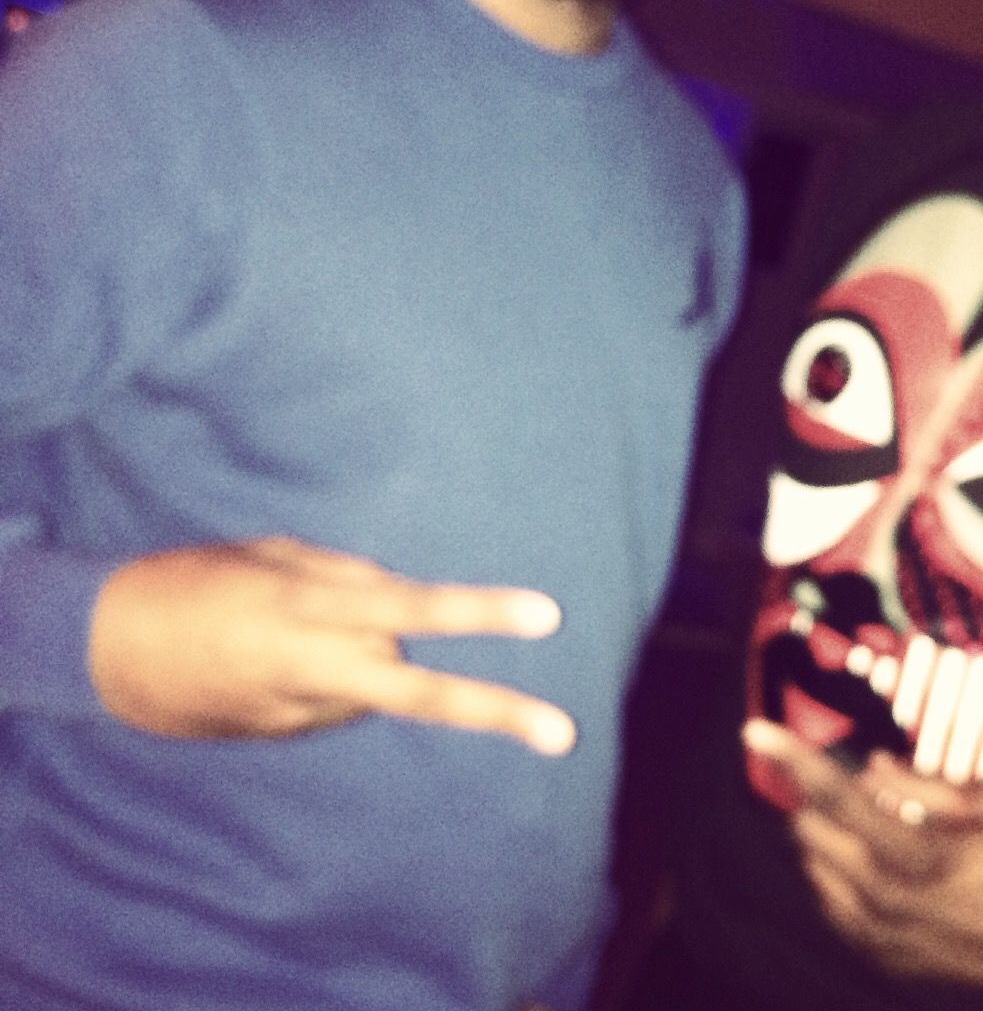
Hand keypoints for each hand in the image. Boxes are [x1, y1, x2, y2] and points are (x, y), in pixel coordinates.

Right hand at [88, 536, 574, 749]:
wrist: (111, 653)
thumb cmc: (200, 580)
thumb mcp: (277, 556)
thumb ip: (349, 577)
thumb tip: (400, 606)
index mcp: (313, 605)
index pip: (414, 608)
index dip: (480, 611)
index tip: (546, 616)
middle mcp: (317, 665)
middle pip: (420, 694)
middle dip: (495, 712)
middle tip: (564, 735)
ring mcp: (303, 710)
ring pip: (379, 680)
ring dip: (365, 652)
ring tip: (291, 623)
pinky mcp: (290, 732)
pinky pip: (342, 694)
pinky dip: (334, 670)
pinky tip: (279, 654)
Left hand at [743, 718, 982, 1008]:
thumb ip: (927, 788)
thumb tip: (874, 768)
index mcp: (921, 857)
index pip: (839, 798)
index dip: (794, 760)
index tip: (755, 731)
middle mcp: (890, 902)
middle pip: (812, 833)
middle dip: (814, 798)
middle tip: (848, 782)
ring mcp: (882, 939)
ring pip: (815, 870)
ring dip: (825, 836)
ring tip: (874, 824)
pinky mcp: (882, 961)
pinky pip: (832, 906)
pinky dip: (836, 874)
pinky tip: (872, 862)